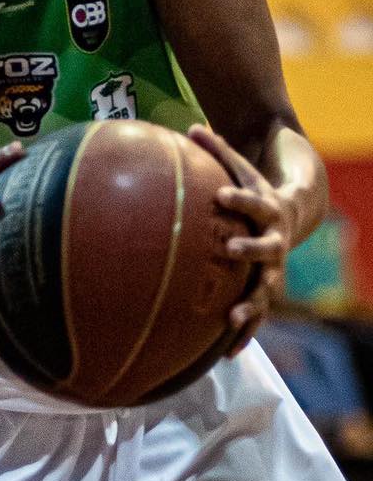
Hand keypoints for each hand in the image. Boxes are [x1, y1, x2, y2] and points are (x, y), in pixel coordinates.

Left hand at [188, 125, 291, 355]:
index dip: (239, 197)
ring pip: (265, 290)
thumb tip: (189, 127)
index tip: (221, 194)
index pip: (252, 200)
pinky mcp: (265, 289)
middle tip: (231, 249)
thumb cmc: (252, 188)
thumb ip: (217, 149)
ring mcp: (273, 268)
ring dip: (251, 305)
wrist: (291, 213)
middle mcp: (273, 241)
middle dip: (250, 248)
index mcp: (265, 209)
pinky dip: (245, 334)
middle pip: (266, 247)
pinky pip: (257, 314)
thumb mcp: (240, 166)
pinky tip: (228, 353)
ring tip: (232, 319)